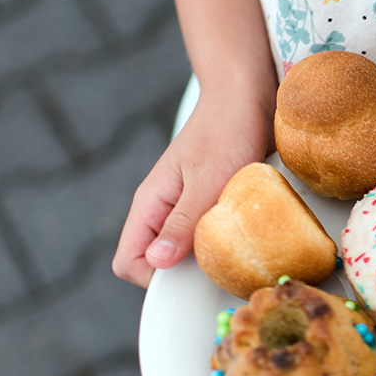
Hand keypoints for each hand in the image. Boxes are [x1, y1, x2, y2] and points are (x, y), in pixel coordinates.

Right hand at [112, 92, 273, 286]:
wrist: (246, 97)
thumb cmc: (226, 130)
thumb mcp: (207, 180)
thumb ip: (182, 222)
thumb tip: (157, 261)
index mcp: (150, 204)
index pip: (129, 262)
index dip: (154, 278)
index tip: (189, 272)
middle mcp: (161, 210)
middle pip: (152, 263)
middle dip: (181, 272)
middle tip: (217, 262)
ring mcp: (182, 208)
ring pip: (179, 252)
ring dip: (203, 256)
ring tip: (231, 244)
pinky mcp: (205, 205)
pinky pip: (202, 237)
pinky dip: (219, 241)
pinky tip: (240, 232)